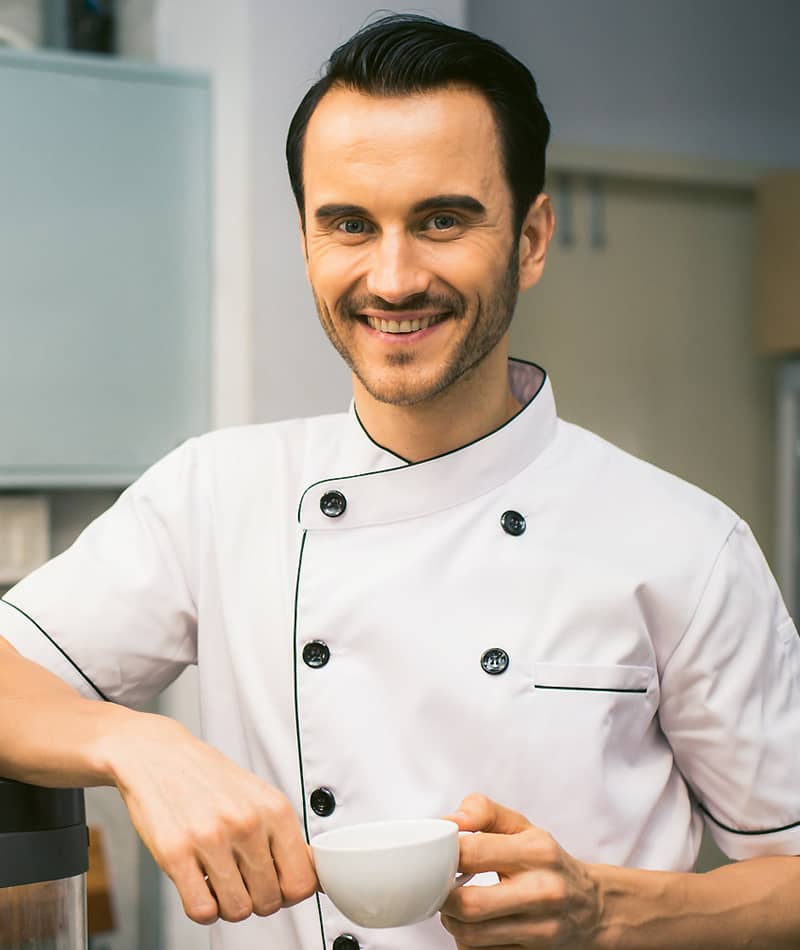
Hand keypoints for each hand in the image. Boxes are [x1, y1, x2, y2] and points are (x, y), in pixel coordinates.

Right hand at [106, 710, 316, 924]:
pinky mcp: (175, 853)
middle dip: (258, 900)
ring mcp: (211, 838)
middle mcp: (247, 822)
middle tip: (244, 883)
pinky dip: (203, 908)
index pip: (302, 880)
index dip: (290, 893)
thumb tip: (312, 875)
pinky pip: (202, 910)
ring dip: (229, 905)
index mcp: (274, 808)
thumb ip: (284, 836)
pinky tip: (200, 886)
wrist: (159, 756)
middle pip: (270, 900)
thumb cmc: (209, 779)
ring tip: (221, 883)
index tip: (279, 888)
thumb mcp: (259, 797)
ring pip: (238, 910)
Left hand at [439, 793, 601, 948]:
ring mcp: (540, 930)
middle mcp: (542, 892)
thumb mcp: (522, 826)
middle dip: (444, 895)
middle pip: (468, 904)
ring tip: (459, 903)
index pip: (472, 853)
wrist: (593, 907)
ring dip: (453, 920)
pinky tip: (478, 923)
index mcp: (537, 852)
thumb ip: (483, 812)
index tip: (439, 852)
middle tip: (444, 884)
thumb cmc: (548, 862)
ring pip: (470, 935)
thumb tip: (449, 821)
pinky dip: (469, 939)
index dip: (444, 853)